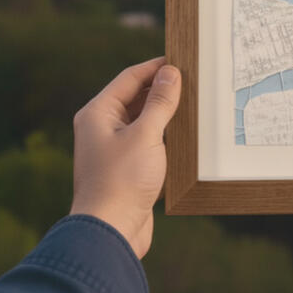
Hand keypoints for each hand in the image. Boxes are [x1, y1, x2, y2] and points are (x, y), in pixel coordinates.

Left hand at [70, 57, 181, 258]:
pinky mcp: (126, 168)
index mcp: (98, 113)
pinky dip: (165, 135)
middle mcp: (102, 127)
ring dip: (165, 113)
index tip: (182, 59)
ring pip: (143, 120)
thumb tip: (171, 73)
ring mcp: (114, 148)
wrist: (110, 232)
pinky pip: (148, 142)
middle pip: (135, 97)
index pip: (130, 78)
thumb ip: (160, 102)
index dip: (156, 67)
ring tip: (194, 104)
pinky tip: (185, 135)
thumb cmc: (121, 181)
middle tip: (193, 81)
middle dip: (163, 89)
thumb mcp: (146, 135)